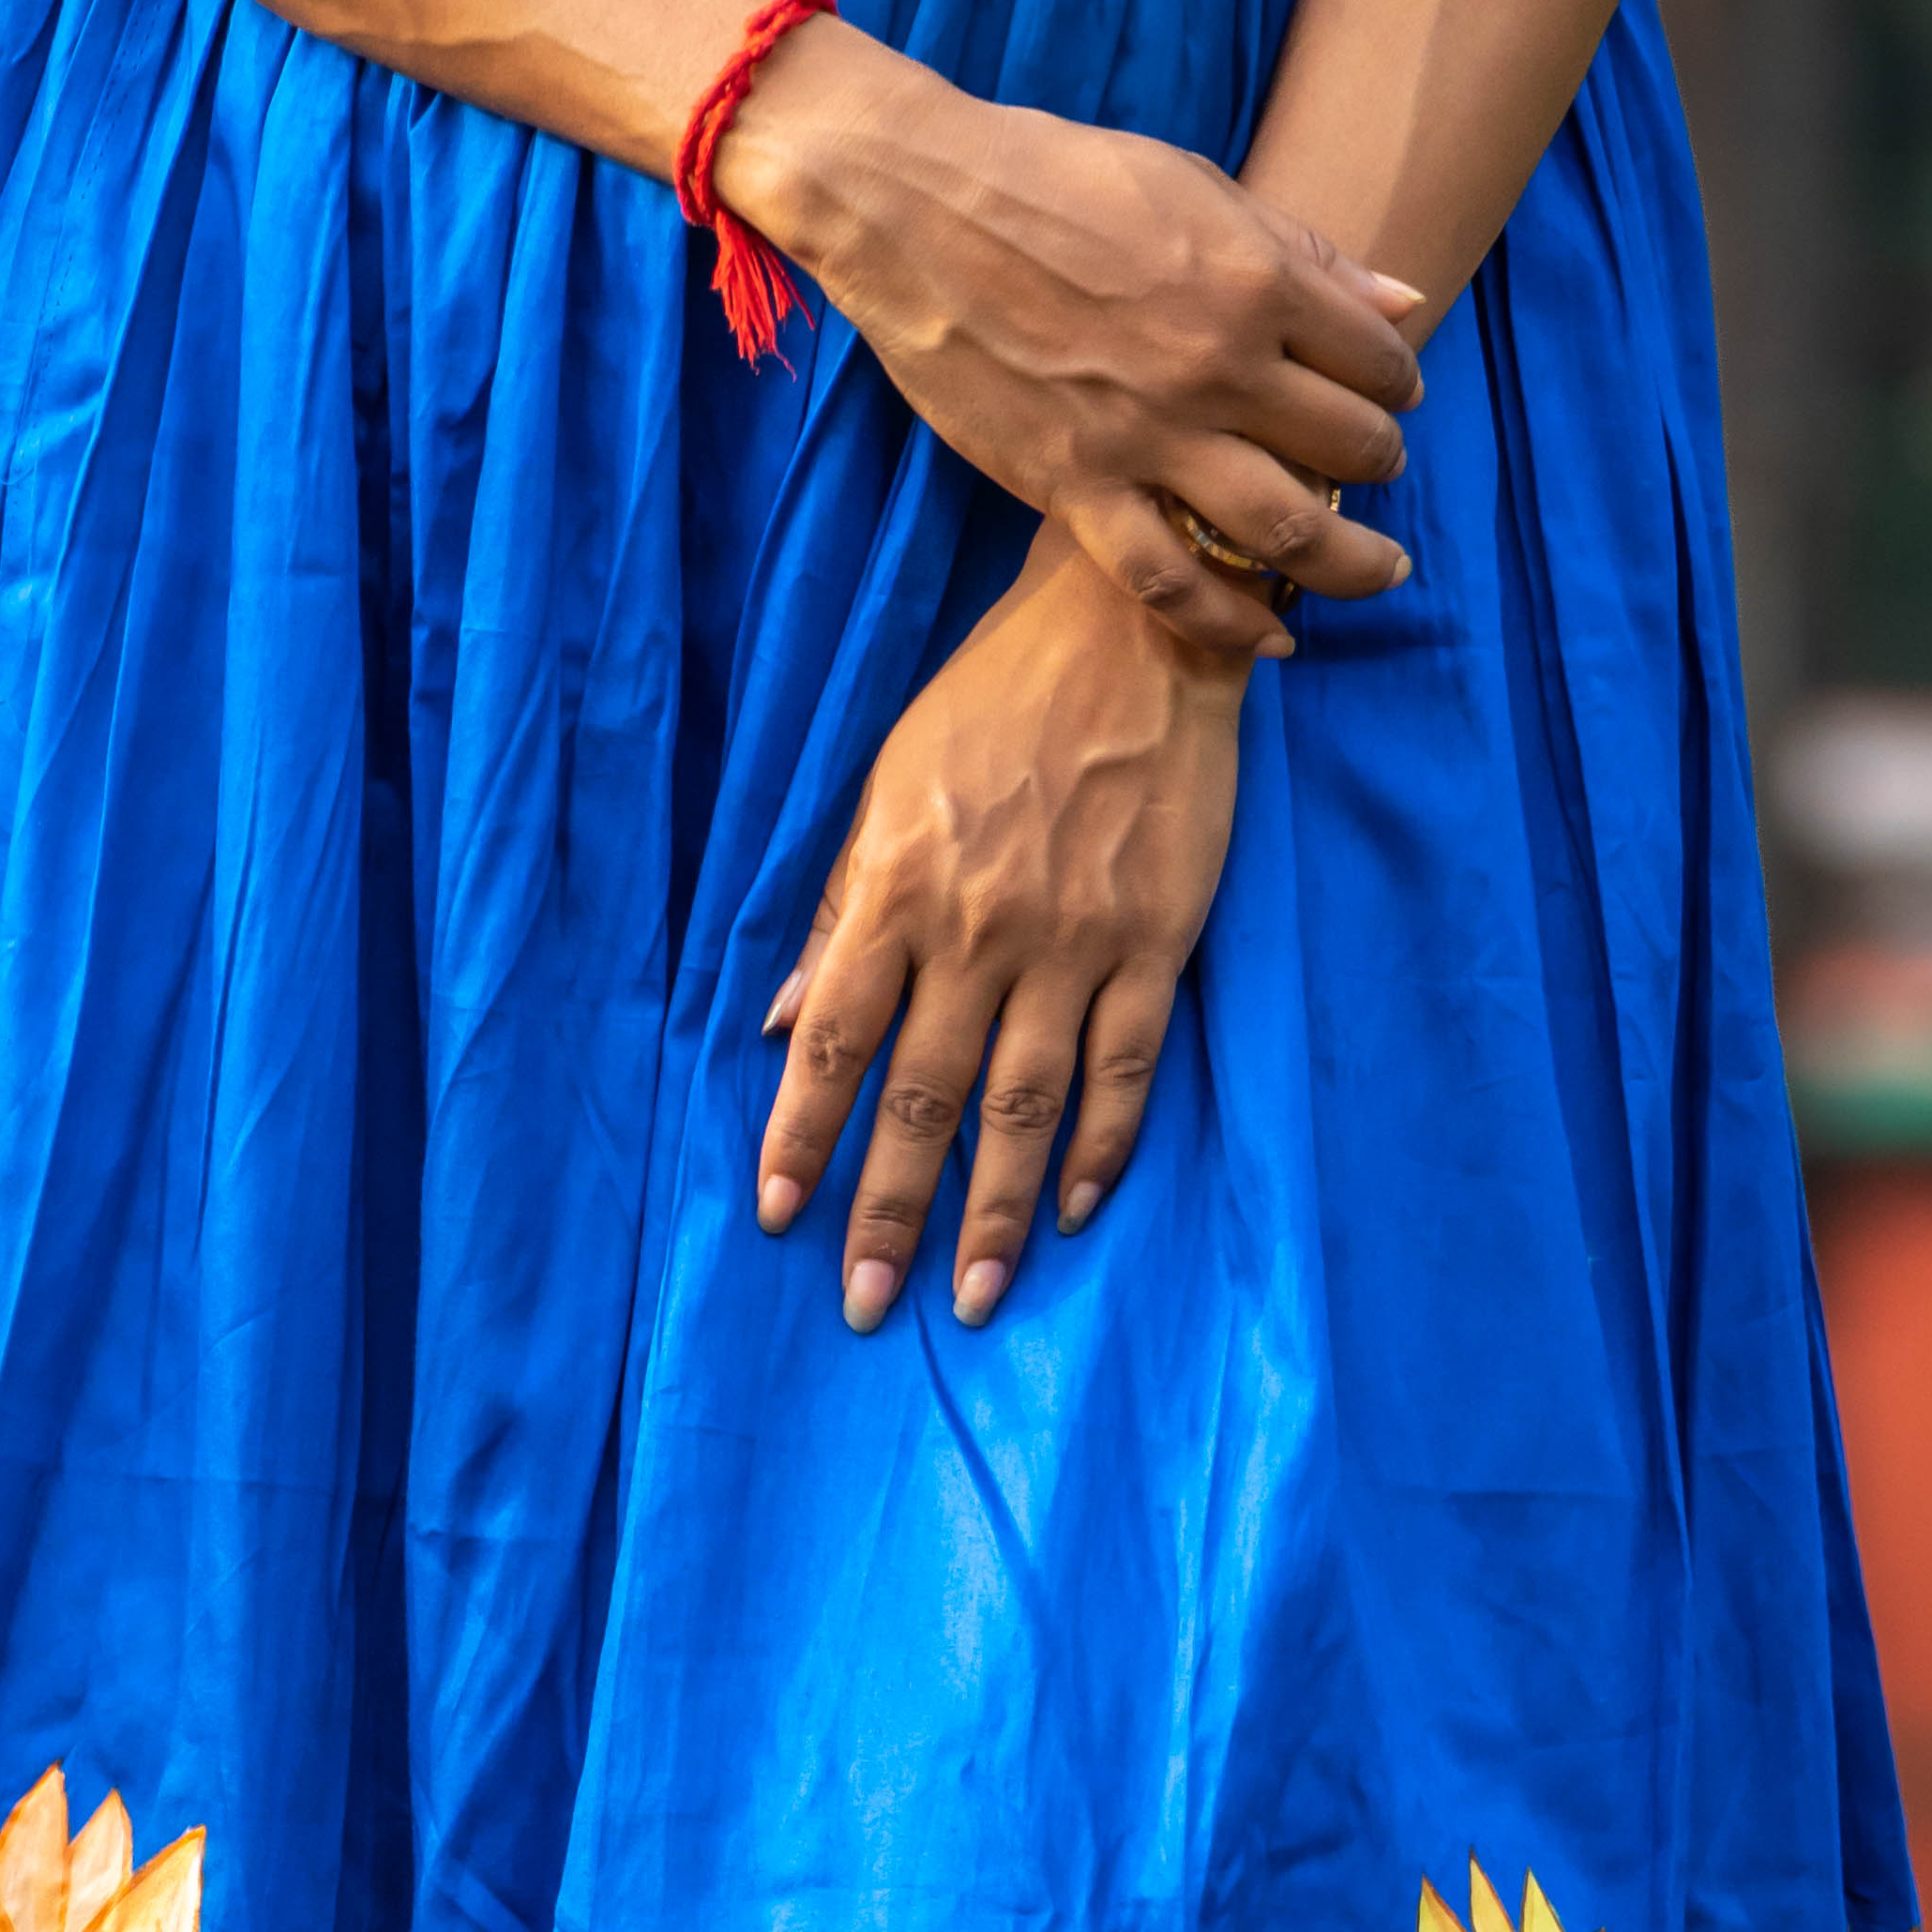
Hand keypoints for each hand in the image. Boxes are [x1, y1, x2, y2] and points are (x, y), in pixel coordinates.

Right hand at [723, 33, 1422, 656]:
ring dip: (1346, 563)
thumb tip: (1400, 301)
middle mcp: (1216, 365)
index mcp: (1253, 277)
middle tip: (1378, 473)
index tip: (1393, 396)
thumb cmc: (1055, 179)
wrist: (921, 207)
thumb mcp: (1192, 185)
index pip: (1375, 355)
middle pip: (1346, 447)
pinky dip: (1231, 621)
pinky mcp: (1077, 488)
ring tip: (1374, 572)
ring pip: (1283, 530)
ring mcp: (1147, 436)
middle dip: (1379, 466)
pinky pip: (1171, 582)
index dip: (1398, 382)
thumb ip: (1298, 250)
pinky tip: (1271, 639)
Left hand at [756, 534, 1249, 1328]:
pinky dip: (1099, 1148)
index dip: (801, 1137)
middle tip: (865, 1306)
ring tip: (971, 1300)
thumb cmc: (994, 701)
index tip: (778, 1217)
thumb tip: (775, 1024)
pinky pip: (1124, 1070)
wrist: (1136, 625)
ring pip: (1023, 1108)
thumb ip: (838, 911)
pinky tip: (1070, 1212)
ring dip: (992, 1215)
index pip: (833, 1042)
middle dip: (889, 1213)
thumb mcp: (886, 785)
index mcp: (900, 888)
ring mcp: (1075, 943)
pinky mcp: (1156, 942)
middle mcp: (982, 930)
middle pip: (924, 1101)